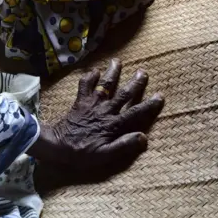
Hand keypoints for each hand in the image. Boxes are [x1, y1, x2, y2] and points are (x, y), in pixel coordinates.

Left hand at [28, 58, 163, 171]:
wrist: (57, 146)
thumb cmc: (82, 153)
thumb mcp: (105, 156)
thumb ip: (124, 146)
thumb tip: (143, 137)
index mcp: (112, 124)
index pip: (135, 113)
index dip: (148, 105)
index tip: (160, 96)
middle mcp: (105, 110)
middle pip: (123, 94)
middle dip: (134, 83)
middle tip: (143, 72)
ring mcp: (92, 103)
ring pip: (105, 85)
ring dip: (112, 73)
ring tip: (118, 61)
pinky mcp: (80, 101)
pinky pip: (85, 85)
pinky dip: (89, 77)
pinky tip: (94, 70)